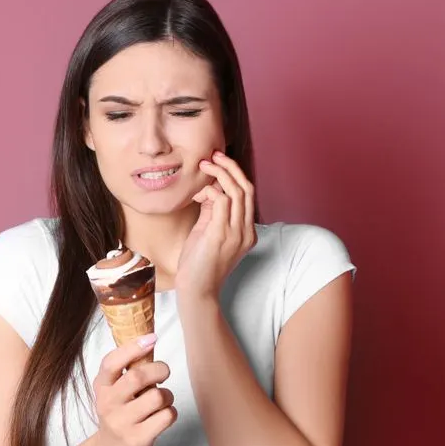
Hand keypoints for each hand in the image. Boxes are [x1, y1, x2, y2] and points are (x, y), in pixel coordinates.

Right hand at [91, 334, 176, 445]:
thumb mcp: (114, 391)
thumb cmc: (120, 415)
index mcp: (101, 387)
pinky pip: (166, 416)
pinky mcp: (137, 440)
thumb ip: (126, 370)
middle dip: (159, 370)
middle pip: (138, 377)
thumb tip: (148, 338)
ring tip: (162, 401)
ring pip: (157, 397)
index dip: (132, 347)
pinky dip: (170, 413)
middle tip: (164, 372)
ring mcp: (121, 424)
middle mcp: (108, 404)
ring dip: (167, 396)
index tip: (152, 338)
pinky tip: (162, 417)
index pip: (112, 362)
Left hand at [176, 151, 256, 301]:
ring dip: (220, 173)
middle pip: (247, 187)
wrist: (196, 290)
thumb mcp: (208, 232)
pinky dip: (211, 190)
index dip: (235, 174)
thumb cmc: (198, 264)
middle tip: (213, 155)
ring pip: (238, 191)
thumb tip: (210, 189)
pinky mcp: (221, 235)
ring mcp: (236, 233)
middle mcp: (246, 231)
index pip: (248, 194)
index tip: (218, 163)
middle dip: (231, 167)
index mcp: (246, 231)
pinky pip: (222, 201)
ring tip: (204, 165)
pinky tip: (199, 192)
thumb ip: (213, 212)